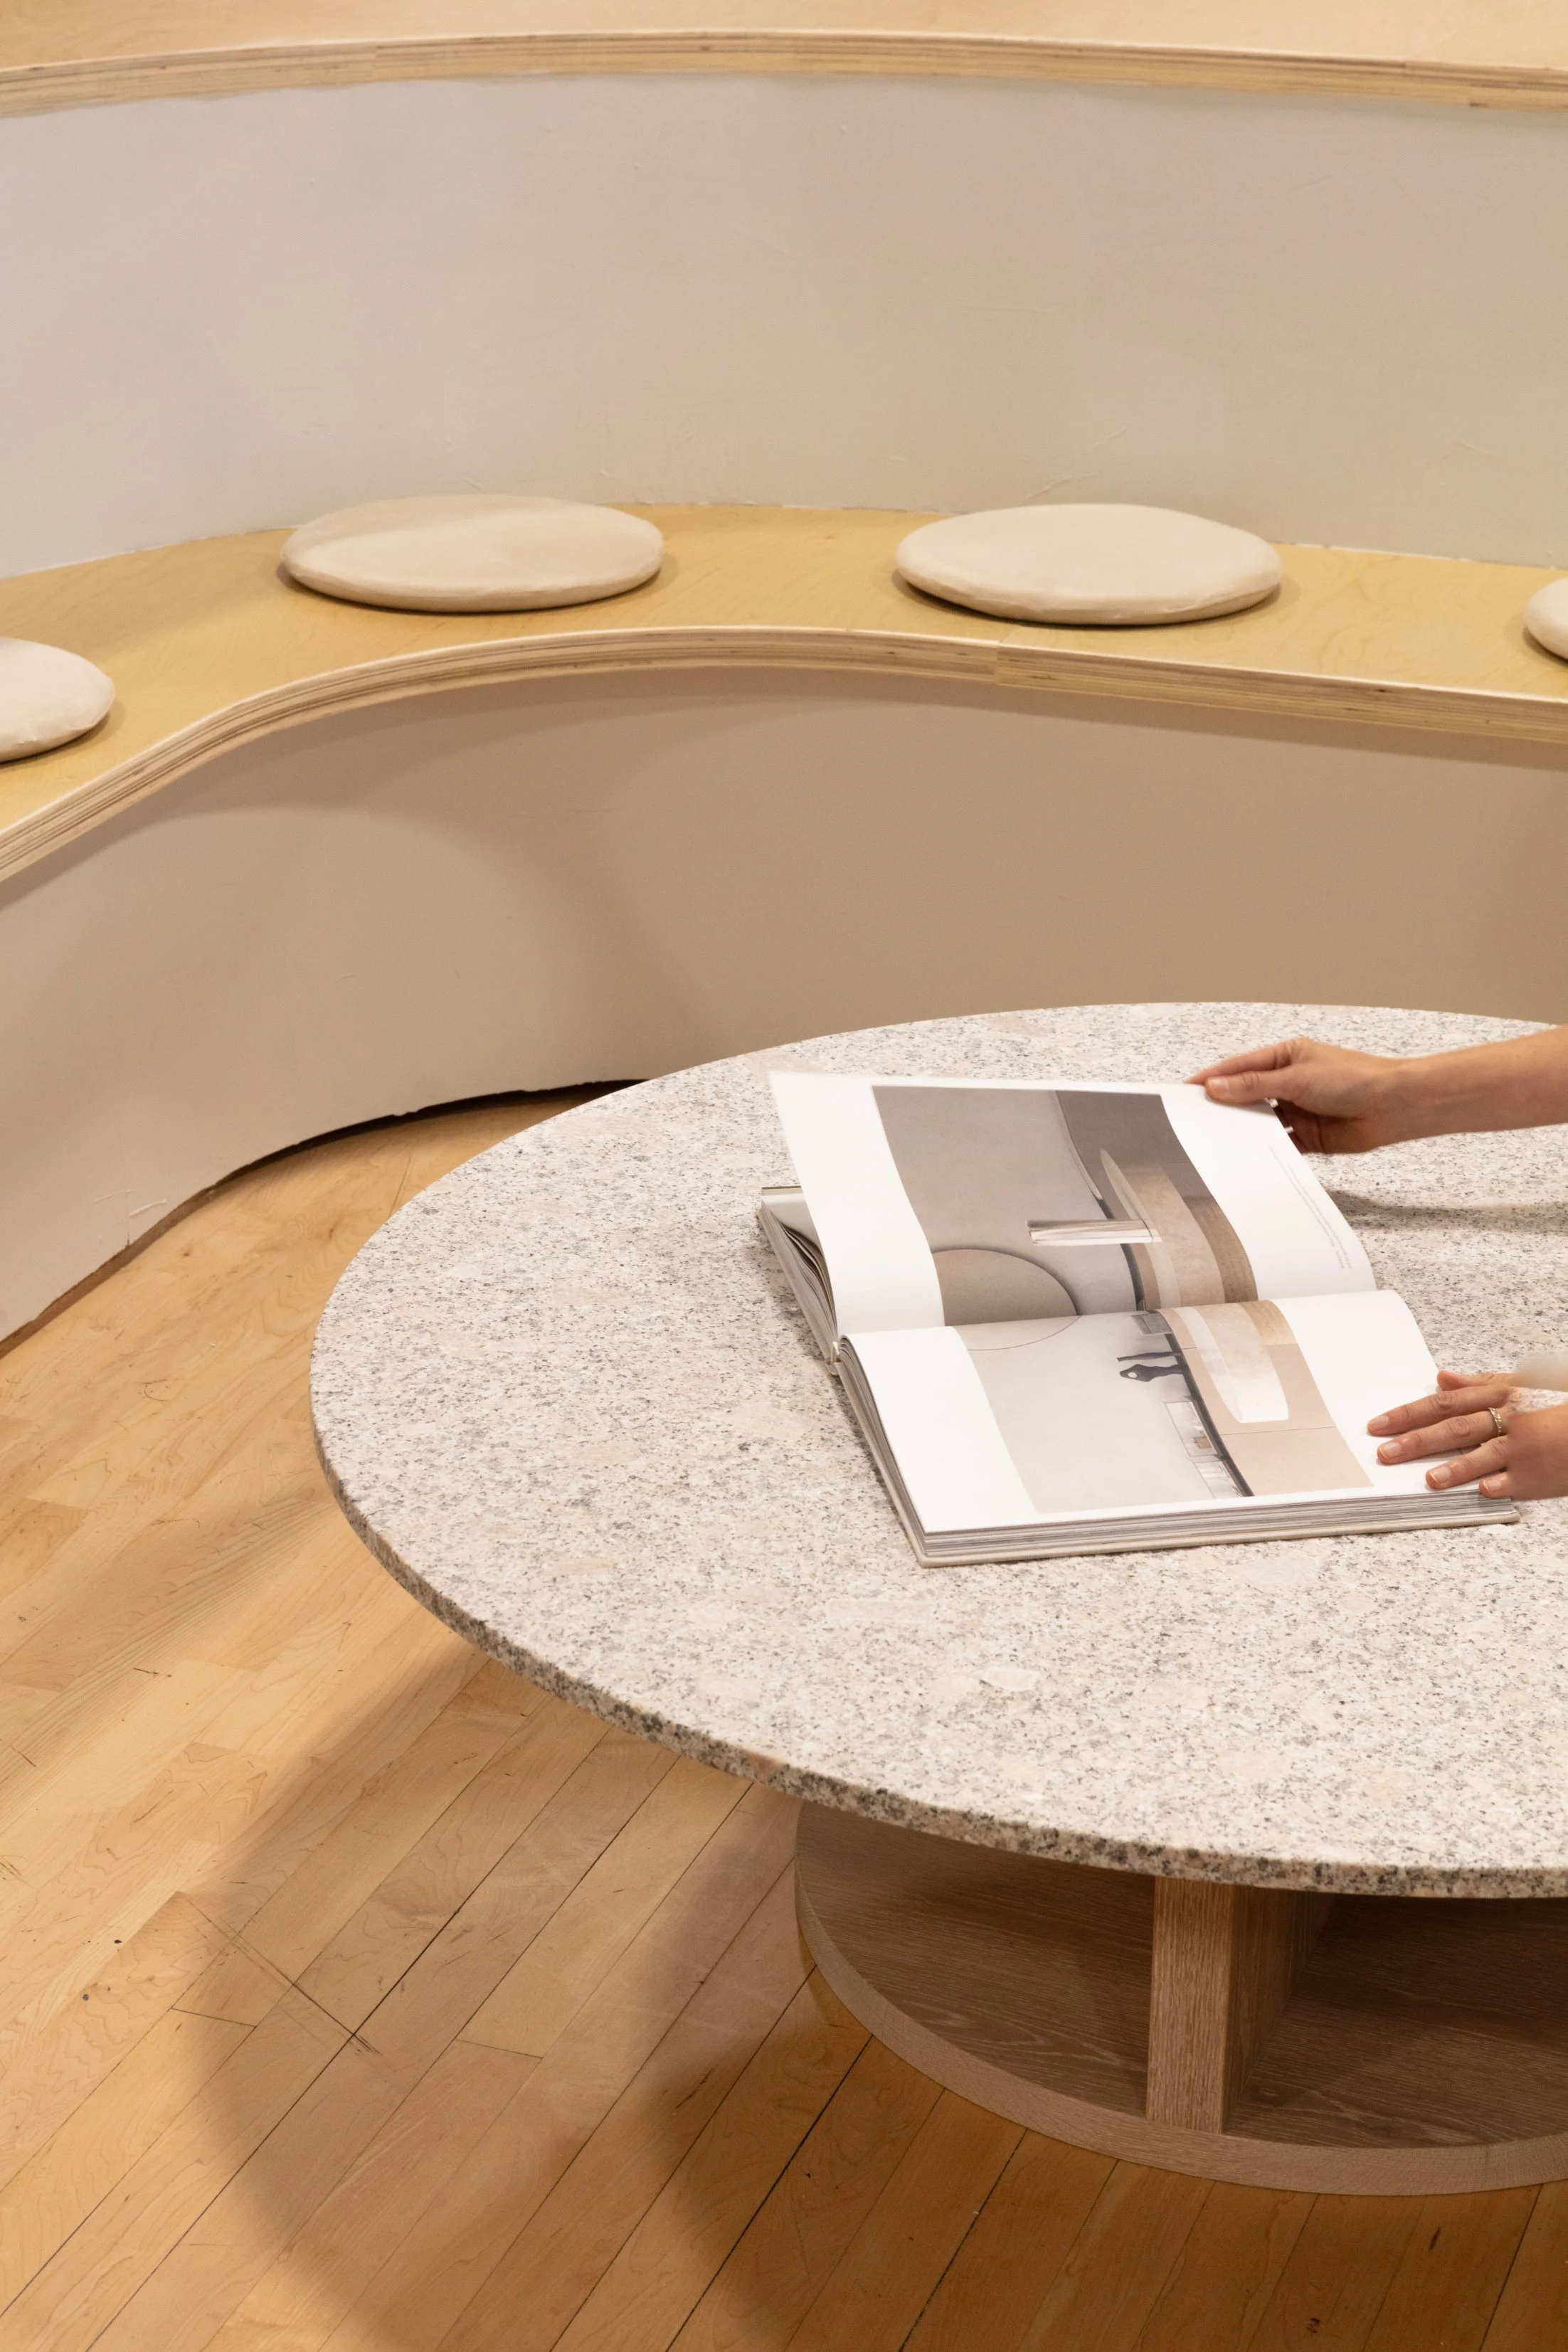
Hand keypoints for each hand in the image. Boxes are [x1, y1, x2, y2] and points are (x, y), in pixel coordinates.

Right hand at [1187, 1037, 1406, 1152]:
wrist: (1393, 1106)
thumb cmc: (1356, 1077)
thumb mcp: (1296, 1077)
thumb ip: (1253, 1085)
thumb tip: (1216, 1088)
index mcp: (1286, 1057)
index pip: (1239, 1067)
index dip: (1213, 1078)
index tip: (1187, 1089)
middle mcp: (1289, 1082)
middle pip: (1246, 1094)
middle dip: (1224, 1105)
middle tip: (1195, 1118)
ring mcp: (1297, 1109)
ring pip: (1260, 1120)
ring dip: (1244, 1128)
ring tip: (1217, 1138)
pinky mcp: (1307, 1136)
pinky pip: (1277, 1143)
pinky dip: (1264, 1148)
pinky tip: (1248, 1154)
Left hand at [1367, 1368, 1567, 1499]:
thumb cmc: (1556, 1404)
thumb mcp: (1520, 1384)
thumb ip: (1478, 1383)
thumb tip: (1440, 1378)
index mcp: (1496, 1397)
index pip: (1442, 1404)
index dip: (1408, 1414)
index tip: (1378, 1425)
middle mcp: (1505, 1419)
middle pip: (1455, 1429)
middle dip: (1417, 1441)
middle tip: (1386, 1453)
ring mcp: (1521, 1448)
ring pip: (1485, 1454)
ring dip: (1457, 1467)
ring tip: (1430, 1479)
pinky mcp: (1537, 1473)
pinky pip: (1516, 1479)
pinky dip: (1500, 1484)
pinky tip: (1482, 1491)